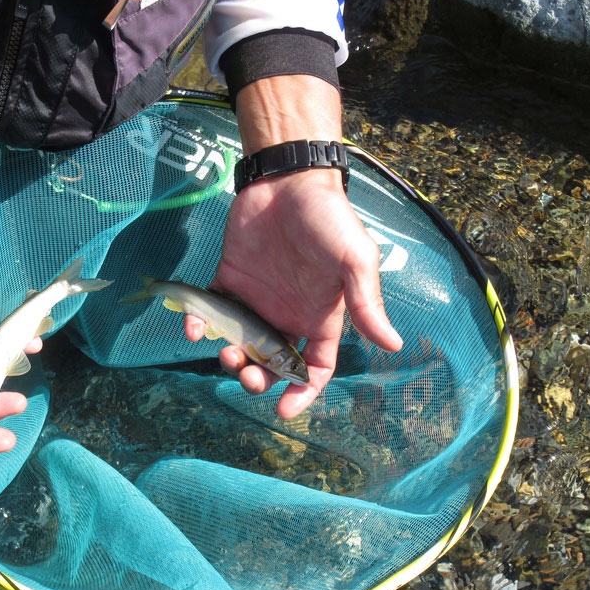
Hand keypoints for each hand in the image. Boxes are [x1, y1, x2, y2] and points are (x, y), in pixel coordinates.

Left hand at [185, 168, 401, 417]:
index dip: (302, 392)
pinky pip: (211, 313)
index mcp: (320, 318)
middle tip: (248, 375)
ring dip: (231, 357)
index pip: (315, 368)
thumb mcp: (355, 260)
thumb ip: (367, 303)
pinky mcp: (229, 280)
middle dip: (259, 379)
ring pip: (240, 344)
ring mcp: (257, 300)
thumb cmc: (328, 219)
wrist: (288, 179)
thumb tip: (393, 346)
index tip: (285, 410)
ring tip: (226, 352)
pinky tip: (196, 327)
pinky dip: (200, 324)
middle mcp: (287, 315)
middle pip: (272, 364)